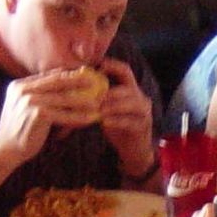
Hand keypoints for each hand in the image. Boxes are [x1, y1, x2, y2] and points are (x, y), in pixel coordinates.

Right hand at [0, 71, 89, 161]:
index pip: (48, 76)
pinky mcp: (37, 114)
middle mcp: (23, 90)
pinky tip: (89, 119)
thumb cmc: (20, 129)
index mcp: (19, 85)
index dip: (67, 74)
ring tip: (97, 102)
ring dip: (82, 100)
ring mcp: (29, 100)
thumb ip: (40, 95)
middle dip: (78, 80)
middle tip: (96, 81)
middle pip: (57, 82)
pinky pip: (63, 114)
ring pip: (62, 98)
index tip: (84, 74)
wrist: (6, 149)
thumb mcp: (26, 107)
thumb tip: (62, 82)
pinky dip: (78, 117)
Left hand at [95, 57, 157, 178]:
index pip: (125, 70)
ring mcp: (144, 112)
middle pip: (127, 87)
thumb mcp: (107, 110)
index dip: (111, 65)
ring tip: (98, 109)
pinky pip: (130, 121)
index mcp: (132, 90)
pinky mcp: (143, 126)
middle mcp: (141, 98)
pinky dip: (116, 120)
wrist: (134, 150)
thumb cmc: (117, 127)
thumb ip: (97, 99)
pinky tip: (104, 122)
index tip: (96, 66)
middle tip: (92, 96)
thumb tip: (72, 90)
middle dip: (109, 91)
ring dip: (112, 105)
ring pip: (130, 103)